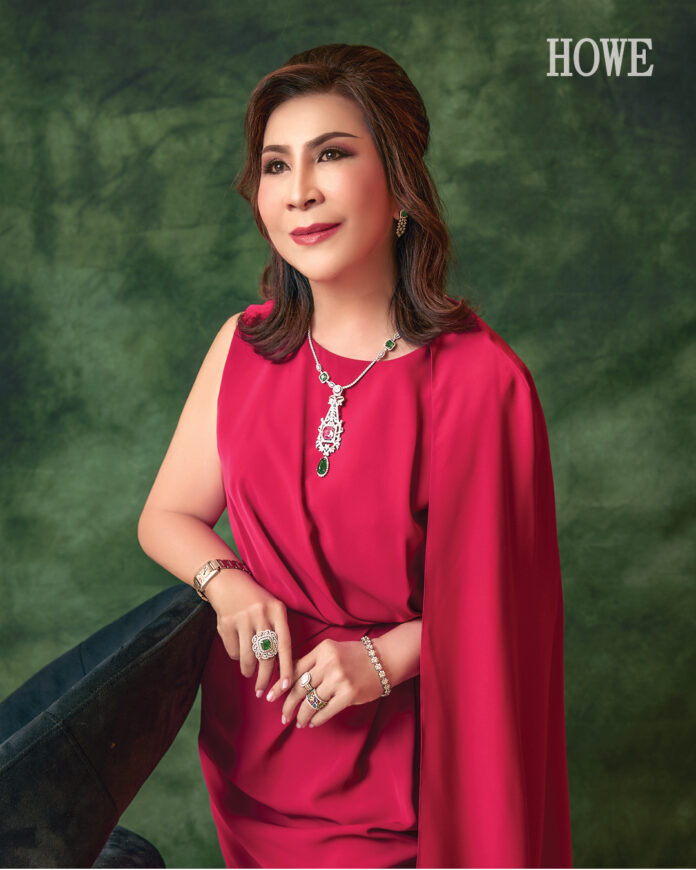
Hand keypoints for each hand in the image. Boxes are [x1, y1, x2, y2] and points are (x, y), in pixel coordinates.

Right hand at [203, 568, 293, 697]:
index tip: (286, 686)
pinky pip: (233, 652)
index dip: (286, 667)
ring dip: (248, 670)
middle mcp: (262, 614)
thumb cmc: (255, 602)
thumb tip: (279, 667)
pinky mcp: (227, 624)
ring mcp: (243, 619)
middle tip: (262, 691)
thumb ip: (277, 633)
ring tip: (248, 672)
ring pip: (248, 658)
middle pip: (266, 656)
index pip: (285, 644)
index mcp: (277, 610)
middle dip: (264, 679)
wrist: (228, 582)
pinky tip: (237, 648)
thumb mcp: (272, 610)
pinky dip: (236, 656)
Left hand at [264, 637, 385, 728]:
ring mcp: (339, 679)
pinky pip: (326, 710)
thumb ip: (314, 661)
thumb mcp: (333, 650)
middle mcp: (328, 663)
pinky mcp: (349, 694)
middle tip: (283, 716)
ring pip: (311, 702)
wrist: (385, 659)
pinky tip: (312, 722)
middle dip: (288, 705)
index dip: (281, 685)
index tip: (271, 696)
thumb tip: (290, 680)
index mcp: (322, 650)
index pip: (295, 669)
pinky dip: (317, 719)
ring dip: (302, 715)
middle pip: (299, 688)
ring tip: (298, 722)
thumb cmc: (356, 656)